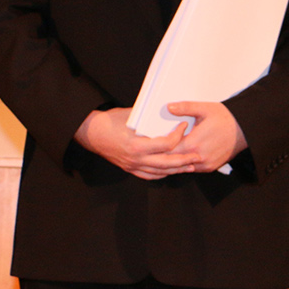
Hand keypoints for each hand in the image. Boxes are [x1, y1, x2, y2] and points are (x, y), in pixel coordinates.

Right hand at [75, 108, 199, 179]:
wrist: (91, 133)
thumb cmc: (109, 121)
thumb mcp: (131, 116)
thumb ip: (149, 119)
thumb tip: (167, 113)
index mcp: (137, 145)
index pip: (166, 144)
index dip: (178, 136)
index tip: (184, 127)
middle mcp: (136, 159)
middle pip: (167, 163)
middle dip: (184, 160)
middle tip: (198, 156)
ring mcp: (133, 166)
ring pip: (160, 172)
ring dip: (176, 169)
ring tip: (189, 166)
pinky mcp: (130, 169)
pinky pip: (150, 175)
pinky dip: (162, 173)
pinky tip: (171, 170)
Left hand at [165, 101, 248, 172]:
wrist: (244, 130)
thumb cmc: (226, 118)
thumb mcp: (204, 109)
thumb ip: (185, 108)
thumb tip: (170, 107)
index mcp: (194, 143)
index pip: (168, 150)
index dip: (161, 145)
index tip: (158, 138)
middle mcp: (198, 157)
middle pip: (173, 161)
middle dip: (164, 155)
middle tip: (158, 148)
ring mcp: (205, 164)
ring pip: (182, 167)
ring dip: (174, 161)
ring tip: (168, 152)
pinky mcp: (210, 167)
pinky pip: (192, 169)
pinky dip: (185, 163)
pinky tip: (182, 155)